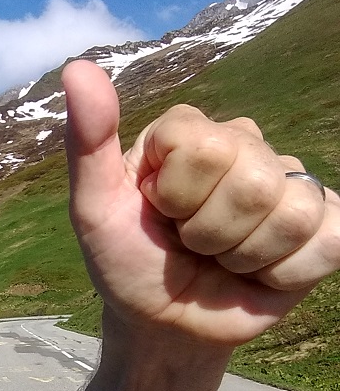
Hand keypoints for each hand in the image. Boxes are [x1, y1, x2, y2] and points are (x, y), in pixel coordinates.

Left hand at [63, 59, 339, 345]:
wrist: (161, 322)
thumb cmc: (126, 262)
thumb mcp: (93, 210)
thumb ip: (87, 142)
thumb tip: (76, 68)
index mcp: (188, 132)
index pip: (206, 147)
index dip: (178, 197)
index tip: (157, 213)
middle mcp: (244, 145)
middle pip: (254, 182)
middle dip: (210, 233)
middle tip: (189, 244)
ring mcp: (288, 183)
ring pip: (293, 214)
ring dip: (245, 256)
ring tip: (221, 258)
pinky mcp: (323, 224)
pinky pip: (329, 241)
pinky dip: (284, 273)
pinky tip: (259, 272)